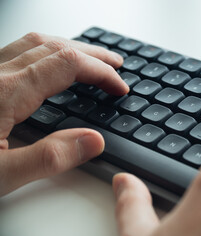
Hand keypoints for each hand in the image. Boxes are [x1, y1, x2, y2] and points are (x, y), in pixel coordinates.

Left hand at [0, 32, 128, 195]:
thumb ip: (48, 158)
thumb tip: (93, 141)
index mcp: (4, 92)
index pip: (68, 65)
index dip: (101, 72)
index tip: (120, 87)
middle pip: (55, 46)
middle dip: (93, 54)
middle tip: (116, 65)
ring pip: (37, 43)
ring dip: (71, 48)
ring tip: (93, 60)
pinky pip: (20, 51)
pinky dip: (49, 53)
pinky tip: (53, 66)